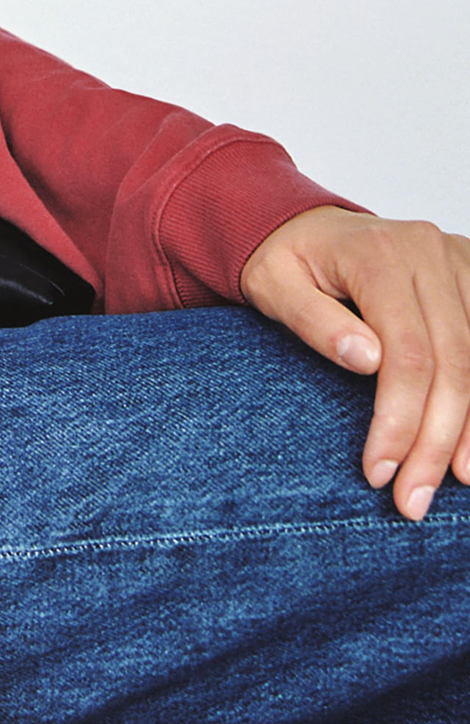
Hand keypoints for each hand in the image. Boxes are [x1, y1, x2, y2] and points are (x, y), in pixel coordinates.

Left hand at [239, 205, 469, 520]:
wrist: (303, 224)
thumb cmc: (285, 261)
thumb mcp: (273, 285)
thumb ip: (313, 320)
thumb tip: (366, 360)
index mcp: (379, 255)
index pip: (407, 354)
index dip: (400, 420)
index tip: (379, 472)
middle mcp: (428, 251)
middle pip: (452, 362)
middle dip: (435, 440)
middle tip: (412, 499)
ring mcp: (457, 261)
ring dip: (469, 427)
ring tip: (454, 480)